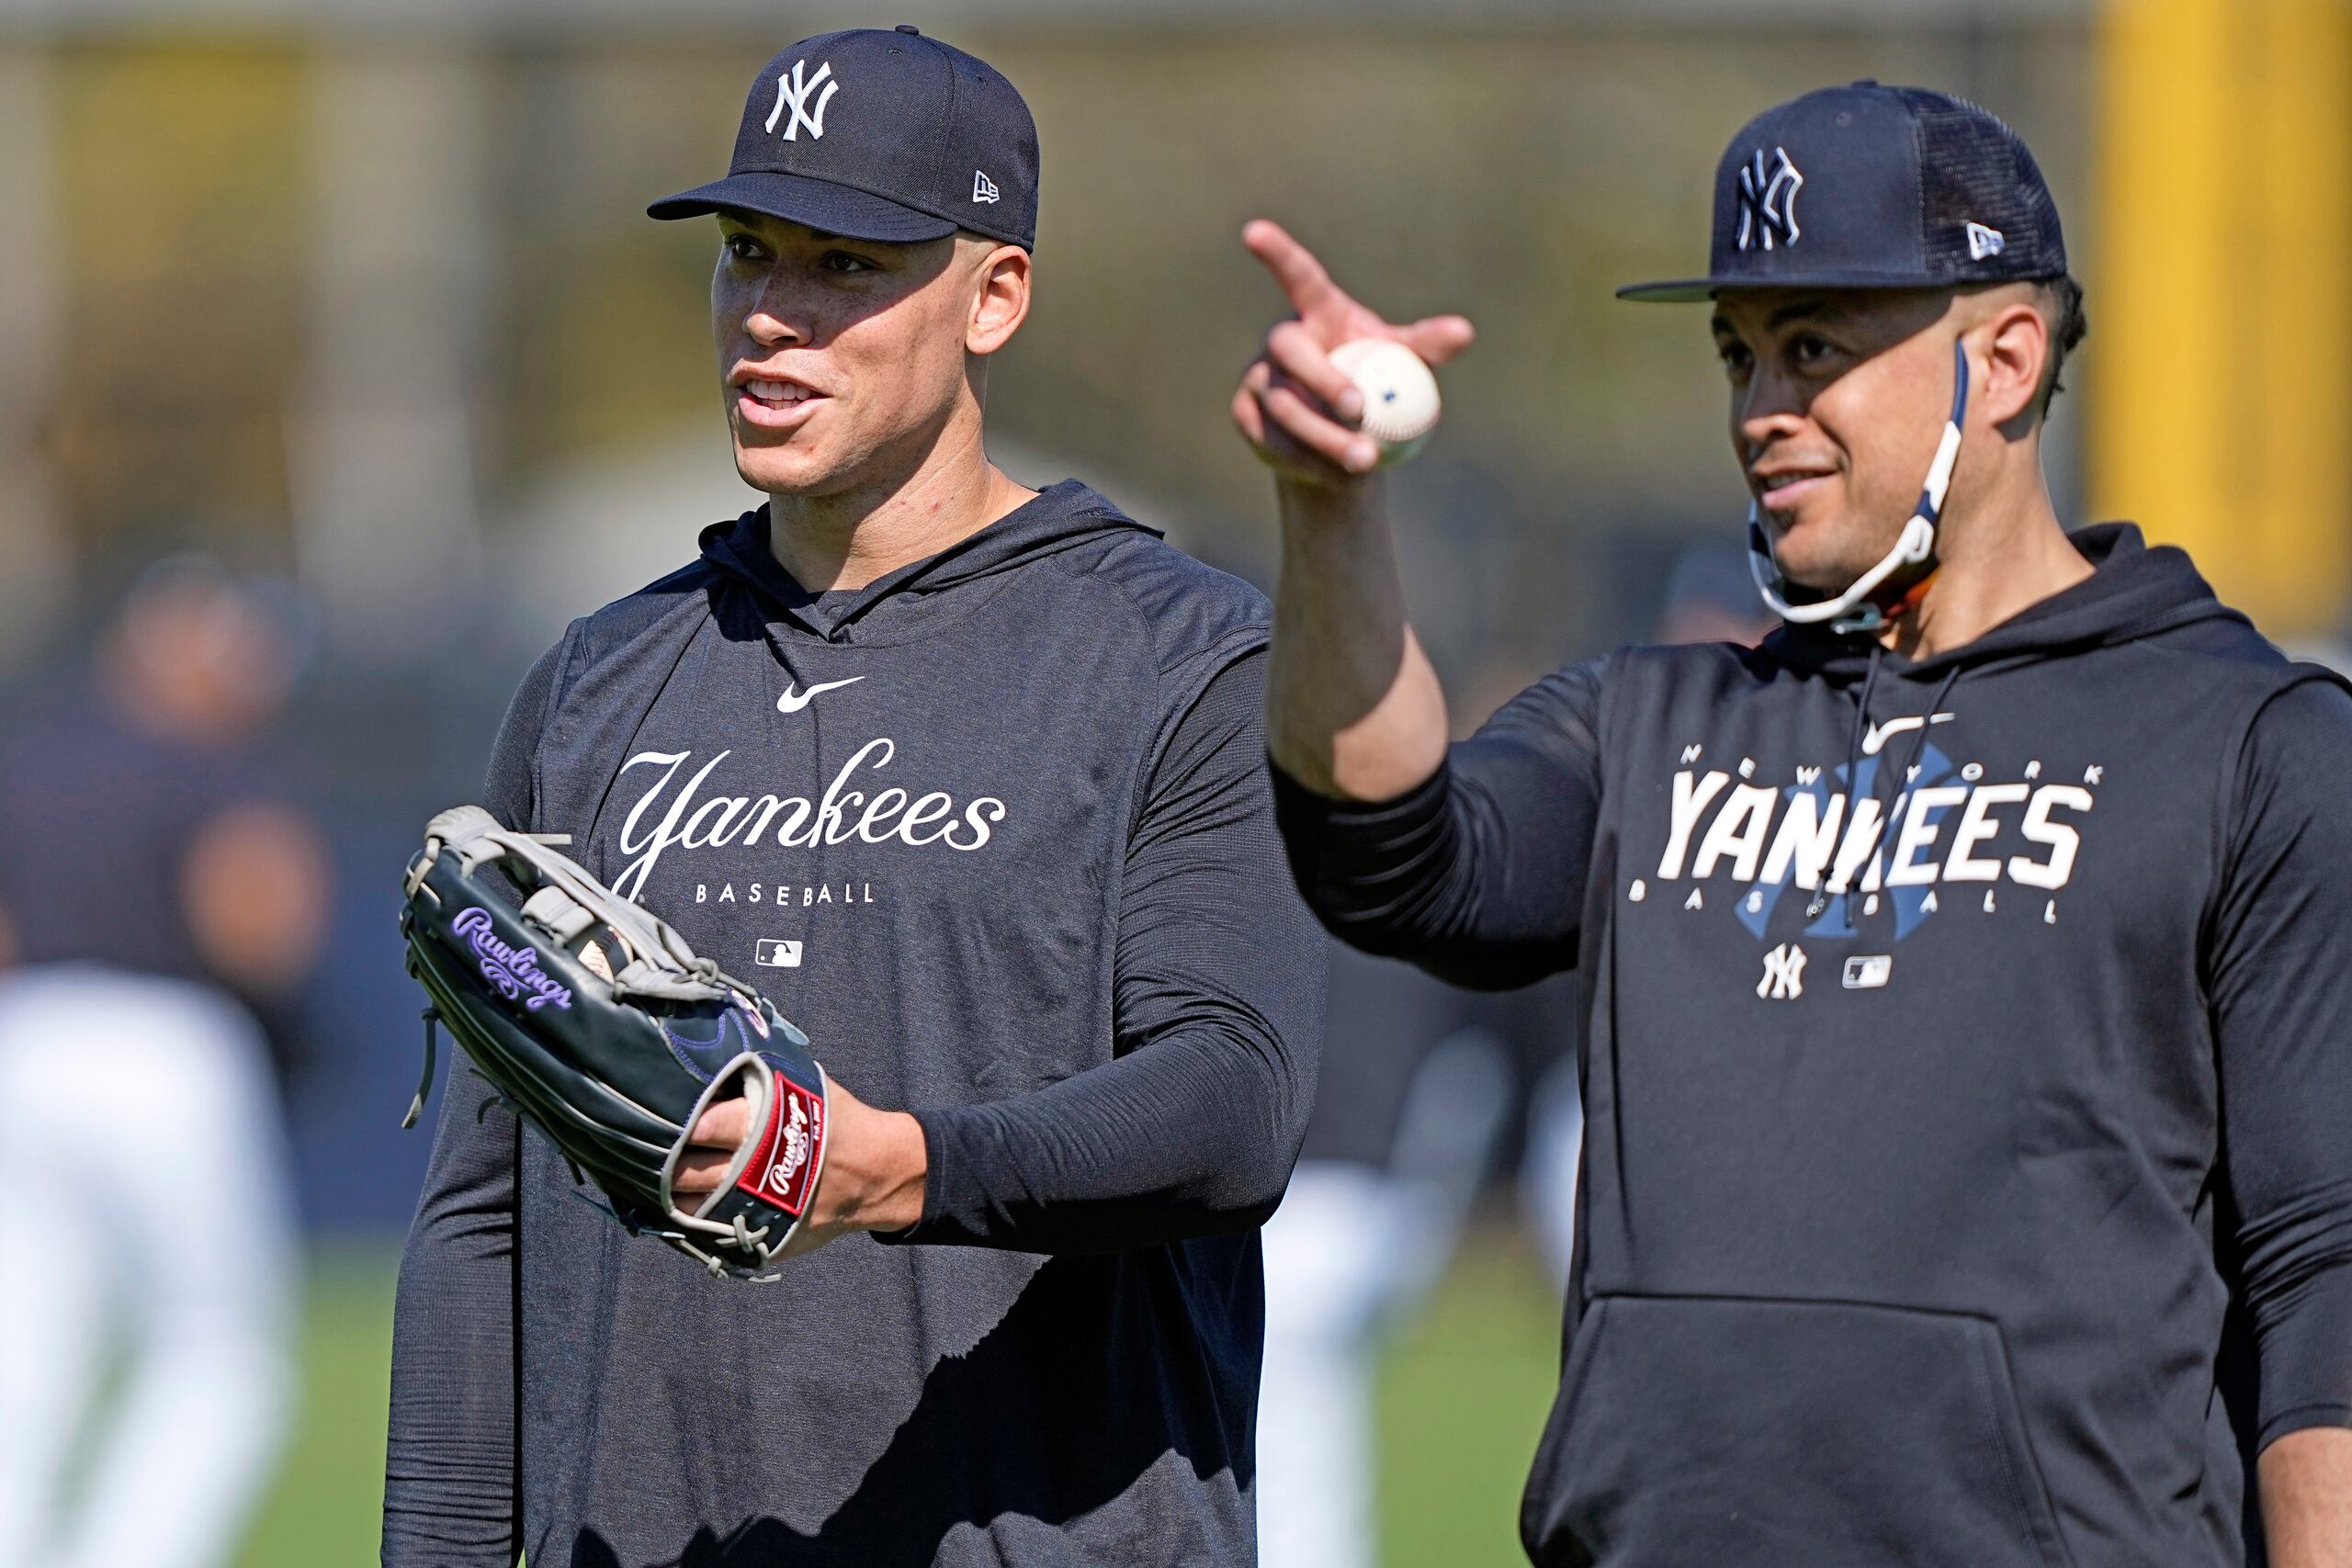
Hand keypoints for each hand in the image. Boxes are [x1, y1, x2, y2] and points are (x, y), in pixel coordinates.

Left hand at [673, 1073, 926, 1258]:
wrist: (876, 1175)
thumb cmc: (836, 1121)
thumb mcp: (805, 1086)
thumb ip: (760, 1076)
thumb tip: (712, 1053)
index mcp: (763, 1129)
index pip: (705, 1126)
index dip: (677, 1121)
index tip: (651, 1111)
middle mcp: (753, 1175)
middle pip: (686, 1172)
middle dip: (662, 1161)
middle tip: (640, 1146)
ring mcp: (754, 1214)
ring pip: (686, 1210)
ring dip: (665, 1194)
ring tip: (648, 1176)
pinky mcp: (757, 1240)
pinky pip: (705, 1235)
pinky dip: (686, 1220)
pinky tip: (672, 1203)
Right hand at [1230, 219, 1473, 487]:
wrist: (1343, 445)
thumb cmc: (1379, 385)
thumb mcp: (1405, 363)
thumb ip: (1426, 345)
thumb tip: (1463, 332)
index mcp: (1318, 314)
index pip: (1298, 277)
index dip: (1276, 253)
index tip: (1252, 231)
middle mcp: (1281, 341)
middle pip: (1290, 351)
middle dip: (1322, 378)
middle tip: (1358, 408)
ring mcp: (1258, 378)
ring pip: (1283, 406)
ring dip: (1323, 435)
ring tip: (1365, 461)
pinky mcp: (1247, 417)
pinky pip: (1274, 440)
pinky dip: (1308, 461)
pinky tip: (1338, 476)